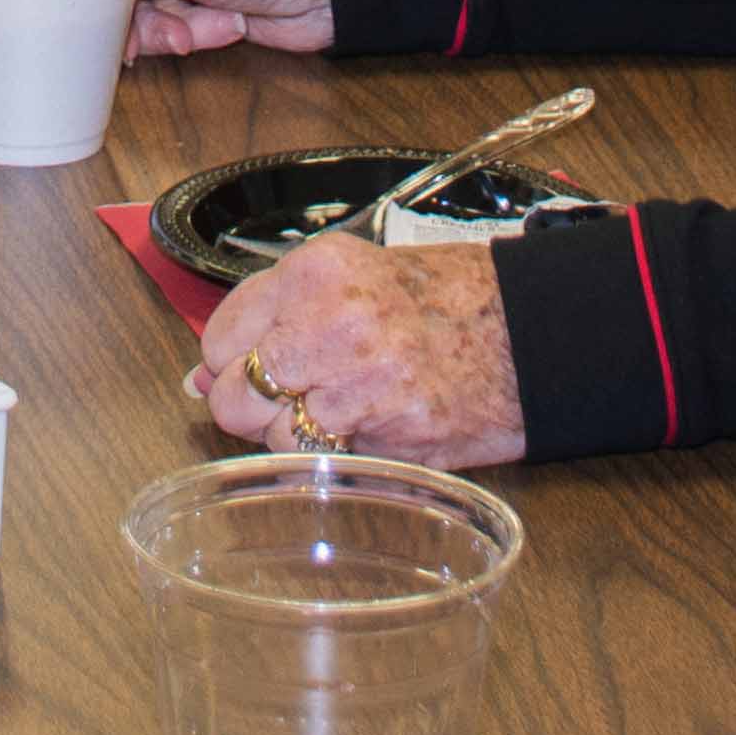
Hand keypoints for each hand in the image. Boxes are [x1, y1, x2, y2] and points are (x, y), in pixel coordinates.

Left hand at [192, 231, 525, 467]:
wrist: (532, 333)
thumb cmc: (445, 299)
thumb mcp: (353, 278)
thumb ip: (274, 317)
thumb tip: (203, 377)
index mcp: (316, 272)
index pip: (221, 336)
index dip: (233, 360)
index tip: (259, 363)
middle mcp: (330, 323)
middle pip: (236, 396)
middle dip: (256, 406)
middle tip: (301, 393)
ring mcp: (359, 384)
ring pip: (276, 439)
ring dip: (301, 435)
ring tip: (350, 404)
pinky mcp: (388, 437)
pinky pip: (324, 463)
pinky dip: (339, 454)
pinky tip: (373, 424)